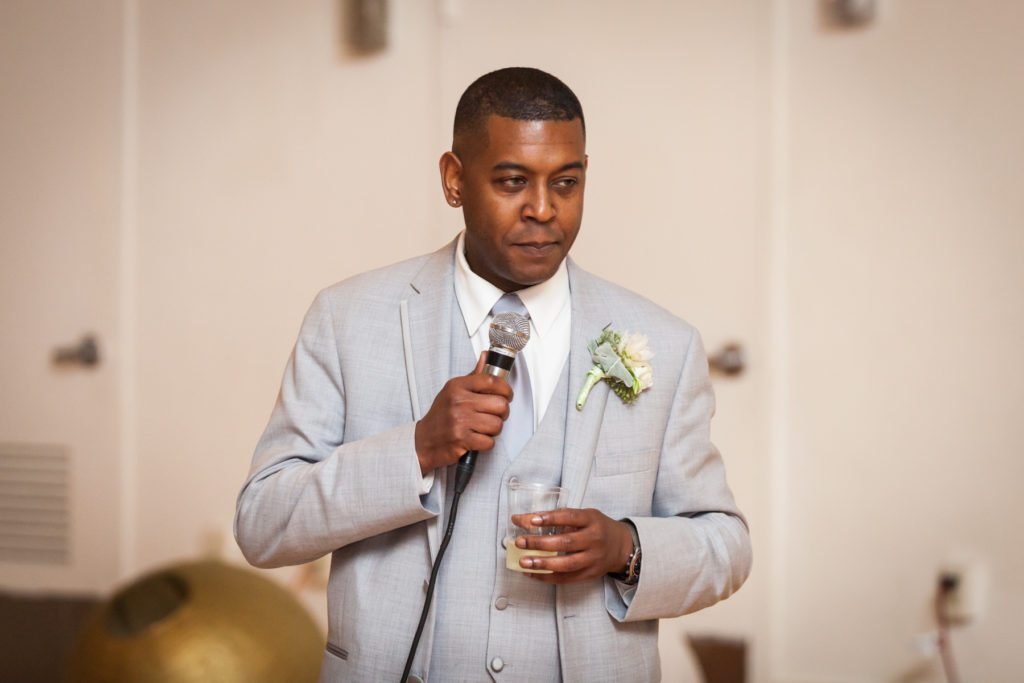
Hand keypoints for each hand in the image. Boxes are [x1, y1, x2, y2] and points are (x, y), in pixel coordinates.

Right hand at [414, 352, 512, 474]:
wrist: (424, 440)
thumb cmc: (440, 416)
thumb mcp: (453, 391)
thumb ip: (473, 376)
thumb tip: (486, 357)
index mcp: (457, 387)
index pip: (491, 381)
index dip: (505, 389)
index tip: (507, 394)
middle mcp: (458, 402)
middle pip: (500, 404)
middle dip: (502, 413)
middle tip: (495, 414)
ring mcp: (460, 421)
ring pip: (497, 424)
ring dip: (494, 429)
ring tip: (483, 427)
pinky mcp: (462, 439)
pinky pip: (489, 442)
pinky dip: (486, 443)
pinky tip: (477, 438)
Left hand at [510, 508, 633, 583]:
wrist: (621, 546)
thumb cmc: (595, 527)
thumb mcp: (581, 516)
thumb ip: (553, 517)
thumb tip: (519, 519)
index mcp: (591, 519)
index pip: (570, 517)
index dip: (550, 519)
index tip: (532, 521)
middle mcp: (594, 539)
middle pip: (566, 542)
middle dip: (540, 543)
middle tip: (520, 542)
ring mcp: (593, 559)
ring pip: (566, 564)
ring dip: (543, 564)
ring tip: (524, 562)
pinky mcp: (590, 574)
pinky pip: (567, 578)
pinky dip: (547, 577)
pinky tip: (532, 574)